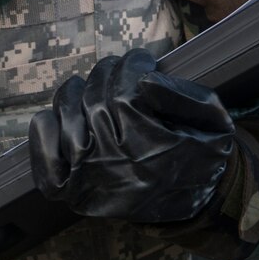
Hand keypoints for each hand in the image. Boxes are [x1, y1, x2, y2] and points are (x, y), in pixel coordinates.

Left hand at [28, 49, 234, 223]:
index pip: (123, 95)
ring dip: (75, 95)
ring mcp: (93, 184)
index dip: (130, 67)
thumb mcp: (213, 120)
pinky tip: (58, 117)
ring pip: (69, 122)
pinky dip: (45, 133)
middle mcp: (118, 169)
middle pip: (94, 103)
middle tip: (116, 68)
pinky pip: (46, 164)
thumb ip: (186, 97)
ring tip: (90, 87)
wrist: (197, 200)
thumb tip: (144, 81)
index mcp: (153, 150)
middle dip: (105, 75)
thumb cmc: (202, 151)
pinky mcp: (76, 195)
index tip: (140, 59)